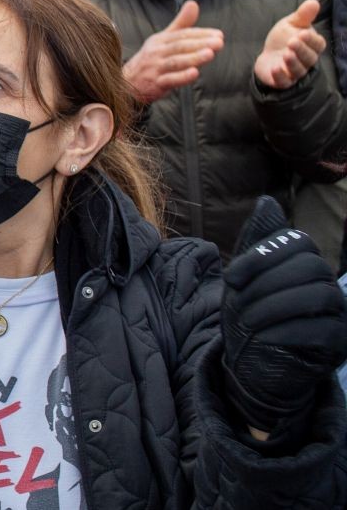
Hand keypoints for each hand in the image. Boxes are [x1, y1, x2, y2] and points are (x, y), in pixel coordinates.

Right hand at [122, 0, 222, 102]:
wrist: (128, 82)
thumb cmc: (152, 58)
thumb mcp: (163, 39)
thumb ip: (181, 24)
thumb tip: (193, 3)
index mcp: (160, 40)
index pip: (182, 35)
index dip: (200, 34)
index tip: (218, 35)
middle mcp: (156, 52)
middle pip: (179, 46)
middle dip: (200, 44)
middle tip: (219, 42)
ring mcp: (155, 68)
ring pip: (175, 62)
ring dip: (193, 58)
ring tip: (210, 54)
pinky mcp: (155, 84)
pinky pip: (169, 80)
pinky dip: (182, 77)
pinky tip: (194, 73)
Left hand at [220, 196, 346, 435]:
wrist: (252, 365)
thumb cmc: (250, 316)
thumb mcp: (245, 279)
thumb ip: (256, 243)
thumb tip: (268, 202)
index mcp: (307, 264)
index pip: (298, 242)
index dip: (262, 256)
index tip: (230, 278)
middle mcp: (330, 286)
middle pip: (312, 266)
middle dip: (267, 282)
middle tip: (238, 301)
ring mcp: (339, 316)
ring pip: (319, 295)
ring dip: (275, 306)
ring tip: (248, 320)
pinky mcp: (338, 344)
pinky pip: (321, 330)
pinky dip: (286, 331)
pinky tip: (262, 337)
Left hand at [254, 0, 326, 89]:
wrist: (269, 54)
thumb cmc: (284, 38)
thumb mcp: (292, 24)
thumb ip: (303, 15)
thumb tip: (313, 2)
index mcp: (311, 46)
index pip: (317, 45)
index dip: (311, 40)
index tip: (303, 33)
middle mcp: (306, 61)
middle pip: (309, 58)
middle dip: (301, 50)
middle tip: (292, 42)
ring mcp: (294, 72)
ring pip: (298, 70)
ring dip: (293, 62)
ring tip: (286, 54)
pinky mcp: (282, 80)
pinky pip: (284, 82)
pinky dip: (280, 76)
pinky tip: (275, 69)